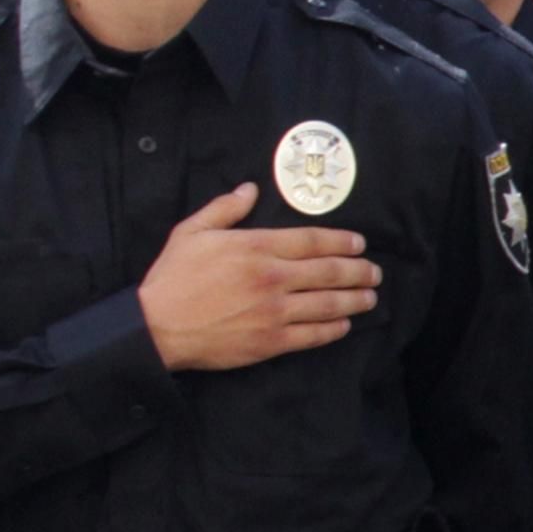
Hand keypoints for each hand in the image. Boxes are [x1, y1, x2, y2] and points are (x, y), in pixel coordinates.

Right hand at [137, 183, 378, 371]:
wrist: (158, 326)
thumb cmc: (173, 277)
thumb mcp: (192, 232)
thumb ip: (224, 209)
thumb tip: (250, 190)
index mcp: (256, 247)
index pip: (312, 241)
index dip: (342, 242)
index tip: (360, 244)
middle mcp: (273, 278)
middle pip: (330, 272)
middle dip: (359, 271)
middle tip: (374, 272)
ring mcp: (275, 311)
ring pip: (329, 304)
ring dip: (356, 300)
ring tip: (370, 297)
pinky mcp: (273, 341)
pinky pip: (314, 334)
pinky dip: (335, 329)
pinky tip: (345, 324)